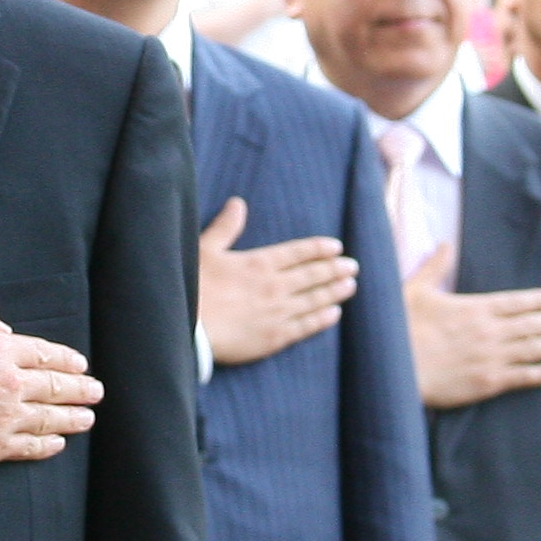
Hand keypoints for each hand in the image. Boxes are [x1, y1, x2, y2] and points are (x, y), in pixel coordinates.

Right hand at [0, 298, 101, 467]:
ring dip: (72, 418)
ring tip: (87, 418)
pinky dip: (47, 446)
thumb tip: (4, 329)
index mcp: (2, 351)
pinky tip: (58, 444)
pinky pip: (29, 447)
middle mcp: (11, 385)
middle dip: (80, 389)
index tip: (81, 364)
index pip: (46, 355)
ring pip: (49, 419)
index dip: (67, 360)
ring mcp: (4, 419)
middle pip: (55, 387)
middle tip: (96, 392)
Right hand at [197, 199, 353, 366]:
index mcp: (259, 263)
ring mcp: (278, 312)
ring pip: (315, 299)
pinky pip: (306, 326)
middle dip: (335, 269)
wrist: (188, 329)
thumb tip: (238, 203)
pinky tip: (334, 313)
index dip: (318, 249)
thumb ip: (225, 227)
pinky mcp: (275, 337)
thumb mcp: (205, 250)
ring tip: (350, 285)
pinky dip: (322, 319)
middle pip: (313, 275)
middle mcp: (274, 286)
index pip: (297, 253)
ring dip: (334, 291)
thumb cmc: (192, 287)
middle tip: (353, 266)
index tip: (336, 247)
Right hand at [409, 269, 540, 409]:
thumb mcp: (415, 290)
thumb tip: (446, 244)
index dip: (537, 301)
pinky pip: (523, 377)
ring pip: (533, 349)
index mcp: (474, 307)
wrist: (395, 368)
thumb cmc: (401, 329)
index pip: (514, 302)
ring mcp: (492, 357)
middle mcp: (489, 331)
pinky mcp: (488, 382)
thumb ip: (436, 267)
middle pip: (531, 324)